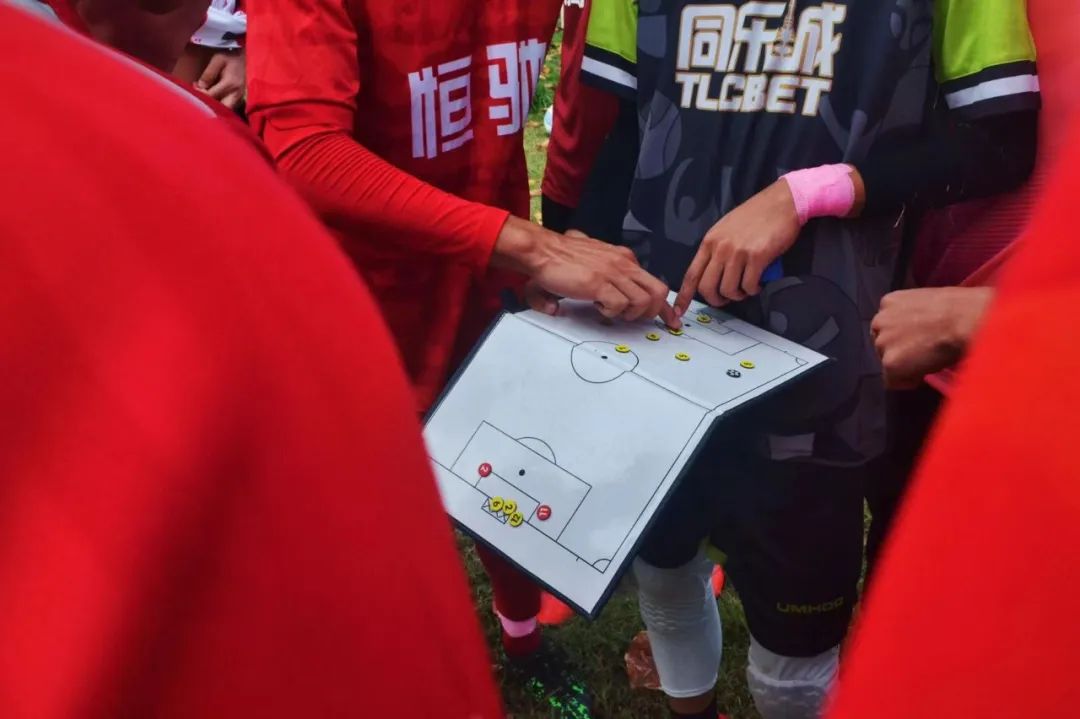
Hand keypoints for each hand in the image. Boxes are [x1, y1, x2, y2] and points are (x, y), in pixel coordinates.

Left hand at [196, 48, 245, 108]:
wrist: (247, 57)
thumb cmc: (232, 56)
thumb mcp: (218, 60)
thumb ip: (209, 73)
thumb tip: (200, 86)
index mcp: (230, 84)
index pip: (211, 96)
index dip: (200, 93)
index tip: (195, 85)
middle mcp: (236, 94)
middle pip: (221, 108)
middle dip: (209, 105)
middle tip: (201, 95)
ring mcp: (240, 97)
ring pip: (227, 109)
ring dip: (216, 106)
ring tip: (207, 95)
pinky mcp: (242, 97)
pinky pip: (231, 106)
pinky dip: (222, 105)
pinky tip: (216, 96)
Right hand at [493, 217, 676, 326]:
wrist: (541, 250)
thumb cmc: (560, 257)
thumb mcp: (590, 261)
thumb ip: (598, 277)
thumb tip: (601, 291)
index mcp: (623, 258)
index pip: (654, 282)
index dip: (665, 306)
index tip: (671, 321)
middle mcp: (623, 263)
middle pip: (658, 292)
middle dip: (654, 313)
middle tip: (636, 319)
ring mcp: (612, 273)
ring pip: (643, 301)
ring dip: (630, 314)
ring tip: (612, 312)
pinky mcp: (599, 283)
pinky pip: (619, 305)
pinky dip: (611, 313)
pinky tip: (597, 307)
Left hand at [674, 180, 800, 315]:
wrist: (781, 202)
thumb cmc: (756, 215)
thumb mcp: (726, 228)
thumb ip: (717, 249)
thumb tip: (713, 273)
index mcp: (709, 241)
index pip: (692, 274)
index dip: (684, 296)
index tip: (679, 310)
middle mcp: (720, 248)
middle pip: (707, 287)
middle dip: (716, 300)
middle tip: (726, 299)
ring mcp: (737, 252)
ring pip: (728, 289)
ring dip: (737, 295)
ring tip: (745, 289)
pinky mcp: (756, 257)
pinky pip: (748, 285)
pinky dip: (753, 289)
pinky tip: (758, 284)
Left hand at [871, 286, 993, 388]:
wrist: (965, 319)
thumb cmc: (960, 308)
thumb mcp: (927, 304)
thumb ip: (914, 316)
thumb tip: (920, 331)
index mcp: (889, 301)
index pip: (886, 326)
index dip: (903, 338)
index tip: (919, 341)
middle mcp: (879, 320)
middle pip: (882, 344)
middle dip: (900, 351)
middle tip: (923, 353)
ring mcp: (882, 342)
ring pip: (886, 362)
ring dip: (904, 365)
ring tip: (927, 361)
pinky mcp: (890, 362)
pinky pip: (893, 381)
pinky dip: (908, 381)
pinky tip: (925, 372)